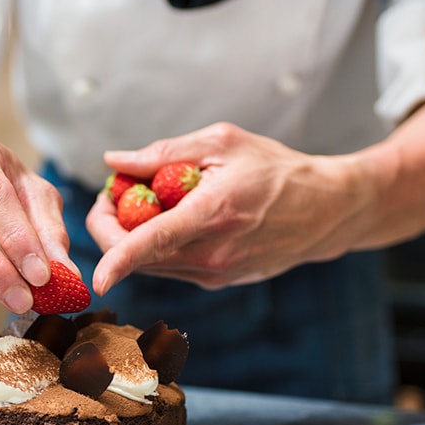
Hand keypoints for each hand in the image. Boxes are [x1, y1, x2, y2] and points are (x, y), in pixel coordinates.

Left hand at [85, 122, 371, 293]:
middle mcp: (214, 253)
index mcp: (213, 214)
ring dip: (132, 236)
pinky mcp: (218, 281)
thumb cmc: (275, 168)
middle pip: (139, 256)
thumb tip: (114, 161)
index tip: (97, 277)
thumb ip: (163, 153)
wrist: (327, 209)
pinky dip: (156, 245)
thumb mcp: (222, 143)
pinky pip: (171, 266)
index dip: (117, 259)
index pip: (152, 243)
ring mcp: (217, 273)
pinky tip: (170, 217)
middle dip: (111, 226)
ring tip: (145, 198)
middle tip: (113, 191)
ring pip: (152, 263)